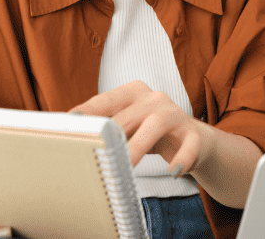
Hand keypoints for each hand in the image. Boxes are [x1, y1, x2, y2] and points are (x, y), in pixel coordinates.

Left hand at [69, 80, 213, 175]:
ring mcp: (175, 115)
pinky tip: (174, 171)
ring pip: (155, 125)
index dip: (88, 111)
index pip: (106, 100)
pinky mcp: (193, 134)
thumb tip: (73, 140)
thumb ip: (106, 128)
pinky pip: (190, 145)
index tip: (70, 122)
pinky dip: (182, 158)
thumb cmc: (150, 133)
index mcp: (133, 92)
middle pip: (128, 115)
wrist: (193, 140)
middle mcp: (154, 99)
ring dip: (139, 146)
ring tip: (128, 165)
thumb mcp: (128, 127)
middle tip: (95, 152)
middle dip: (111, 134)